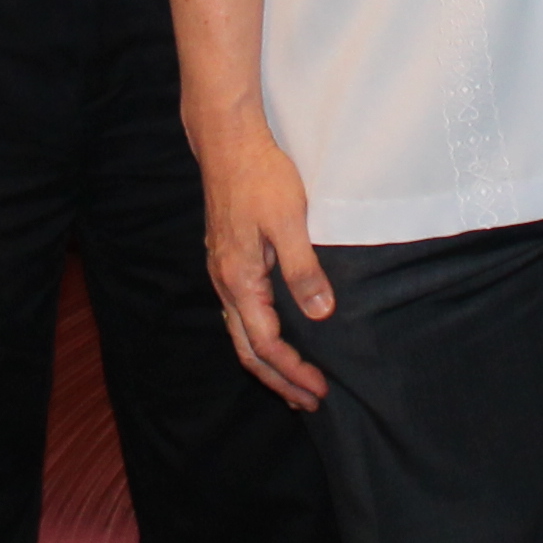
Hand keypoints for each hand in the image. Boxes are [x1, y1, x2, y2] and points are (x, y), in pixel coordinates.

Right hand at [191, 105, 334, 409]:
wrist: (228, 142)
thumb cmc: (260, 177)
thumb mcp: (290, 222)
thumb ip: (304, 271)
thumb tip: (320, 314)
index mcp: (240, 280)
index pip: (266, 343)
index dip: (293, 370)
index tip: (320, 388)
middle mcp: (225, 282)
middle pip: (247, 349)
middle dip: (278, 379)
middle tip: (308, 401)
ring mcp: (222, 270)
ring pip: (240, 331)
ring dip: (267, 361)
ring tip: (292, 380)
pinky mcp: (227, 258)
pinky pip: (240, 312)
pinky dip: (258, 335)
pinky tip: (275, 333)